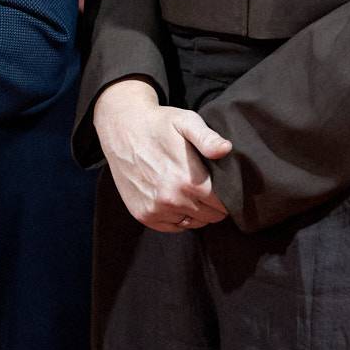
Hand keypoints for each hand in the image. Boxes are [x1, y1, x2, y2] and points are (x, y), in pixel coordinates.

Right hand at [91, 78, 232, 231]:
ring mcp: (155, 210)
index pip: (224, 206)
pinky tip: (174, 198)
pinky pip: (173, 227)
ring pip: (193, 223)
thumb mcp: (186, 122)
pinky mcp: (142, 214)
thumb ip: (208, 138)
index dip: (228, 195)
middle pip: (210, 216)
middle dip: (212, 204)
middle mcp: (172, 200)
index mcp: (190, 182)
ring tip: (188, 190)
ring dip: (196, 211)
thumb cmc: (159, 124)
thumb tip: (225, 149)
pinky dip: (178, 217)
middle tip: (205, 186)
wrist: (121, 128)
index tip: (221, 184)